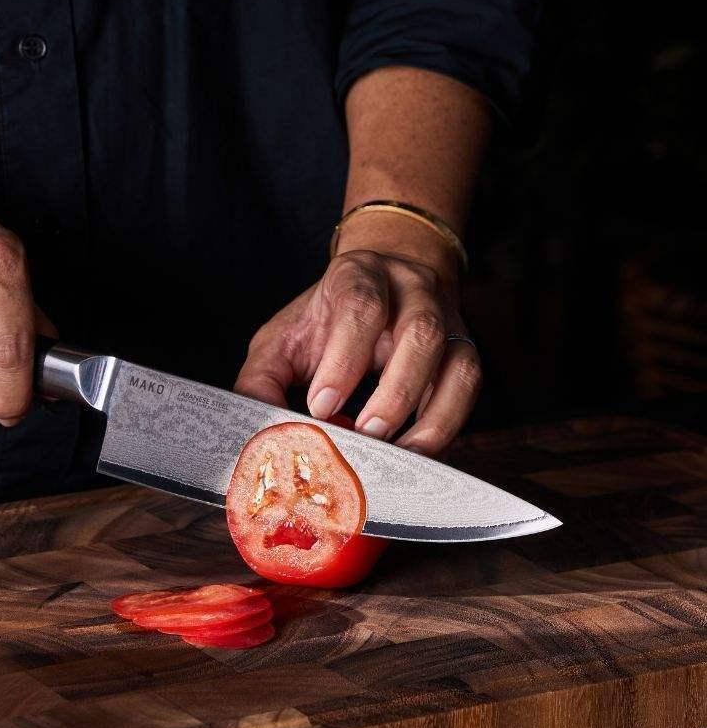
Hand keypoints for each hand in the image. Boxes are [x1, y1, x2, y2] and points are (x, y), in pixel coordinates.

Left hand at [234, 240, 481, 456]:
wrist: (382, 278)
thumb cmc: (328, 317)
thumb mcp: (285, 337)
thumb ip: (264, 379)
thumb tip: (260, 433)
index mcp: (360, 275)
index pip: (360, 307)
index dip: (344, 359)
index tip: (321, 406)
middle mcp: (413, 291)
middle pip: (420, 333)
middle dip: (394, 392)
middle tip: (364, 434)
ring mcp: (446, 321)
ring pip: (458, 363)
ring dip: (428, 416)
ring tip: (396, 452)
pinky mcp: (463, 352)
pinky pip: (468, 390)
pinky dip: (446, 425)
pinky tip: (416, 451)